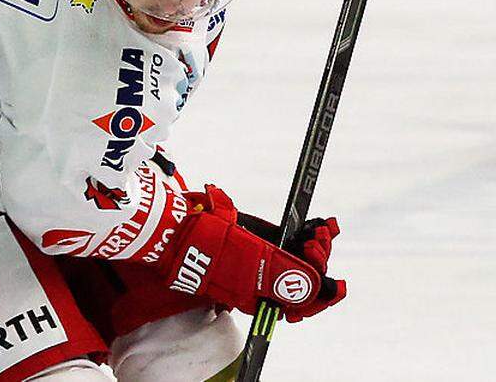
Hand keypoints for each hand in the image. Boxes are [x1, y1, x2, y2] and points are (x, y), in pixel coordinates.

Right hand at [163, 186, 345, 322]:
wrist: (188, 228)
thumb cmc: (217, 250)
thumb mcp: (255, 263)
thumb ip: (288, 275)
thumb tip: (321, 286)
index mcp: (265, 297)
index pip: (303, 302)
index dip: (323, 294)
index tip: (337, 284)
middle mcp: (268, 282)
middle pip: (306, 279)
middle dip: (318, 261)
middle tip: (316, 241)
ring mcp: (266, 261)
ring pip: (303, 259)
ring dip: (317, 246)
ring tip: (319, 230)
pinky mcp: (264, 241)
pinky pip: (293, 241)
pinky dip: (308, 233)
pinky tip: (319, 223)